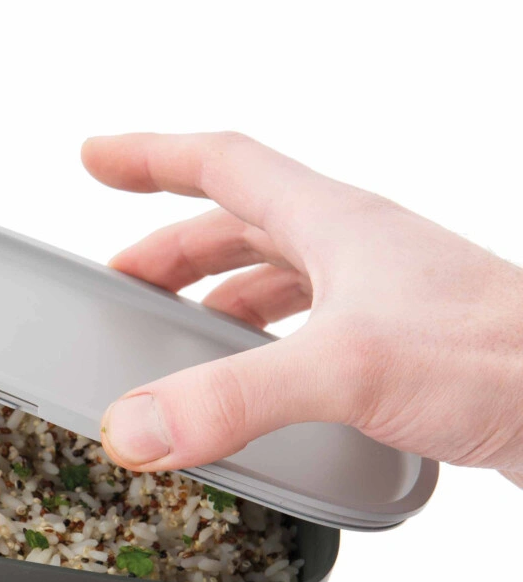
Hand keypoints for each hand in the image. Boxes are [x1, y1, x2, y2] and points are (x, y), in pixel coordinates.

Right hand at [83, 132, 522, 486]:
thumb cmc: (502, 357)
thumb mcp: (347, 369)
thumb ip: (233, 397)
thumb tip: (137, 424)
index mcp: (336, 226)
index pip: (224, 163)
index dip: (152, 157)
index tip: (99, 158)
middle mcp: (356, 254)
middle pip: (242, 225)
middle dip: (171, 248)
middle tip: (124, 277)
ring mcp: (379, 302)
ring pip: (276, 280)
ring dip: (217, 298)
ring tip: (176, 333)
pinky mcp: (397, 353)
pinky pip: (307, 332)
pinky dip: (264, 347)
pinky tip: (256, 383)